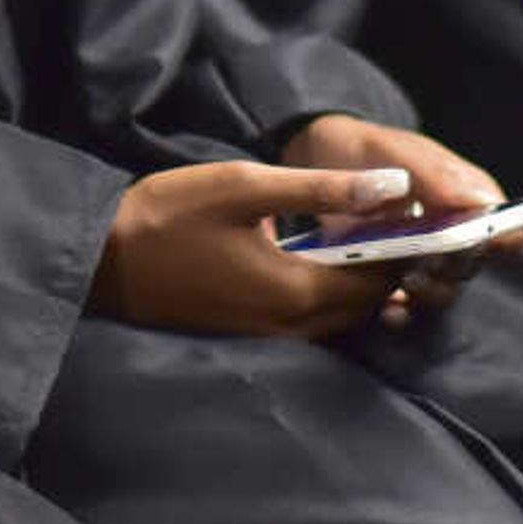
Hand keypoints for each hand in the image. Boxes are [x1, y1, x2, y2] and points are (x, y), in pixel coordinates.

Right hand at [93, 159, 425, 337]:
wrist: (101, 263)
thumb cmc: (169, 216)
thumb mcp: (247, 187)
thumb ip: (324, 188)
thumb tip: (395, 187)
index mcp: (297, 290)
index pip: (380, 278)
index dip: (408, 247)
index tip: (421, 214)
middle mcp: (291, 326)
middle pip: (367, 306)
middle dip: (391, 269)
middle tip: (402, 225)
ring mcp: (268, 336)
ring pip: (341, 320)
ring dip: (363, 287)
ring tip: (371, 239)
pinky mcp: (250, 333)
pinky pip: (312, 324)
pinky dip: (333, 298)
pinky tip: (327, 262)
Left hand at [285, 111, 520, 321]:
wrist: (321, 160)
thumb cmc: (366, 148)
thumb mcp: (396, 152)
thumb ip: (436, 176)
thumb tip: (482, 204)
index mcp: (466, 196)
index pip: (506, 226)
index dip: (500, 239)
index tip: (478, 242)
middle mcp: (452, 229)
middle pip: (473, 263)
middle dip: (455, 269)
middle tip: (428, 266)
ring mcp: (423, 255)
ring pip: (445, 288)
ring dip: (431, 293)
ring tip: (406, 286)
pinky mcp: (393, 275)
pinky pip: (407, 303)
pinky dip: (401, 310)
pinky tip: (388, 309)